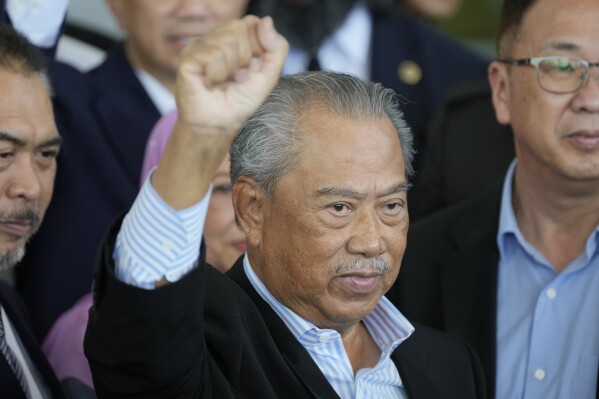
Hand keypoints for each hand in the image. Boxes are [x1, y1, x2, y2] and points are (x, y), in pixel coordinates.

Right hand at [176, 15, 287, 141]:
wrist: (220, 124)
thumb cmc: (240, 101)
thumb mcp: (268, 75)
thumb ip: (276, 48)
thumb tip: (266, 20)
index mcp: (235, 38)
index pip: (252, 23)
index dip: (258, 47)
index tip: (252, 70)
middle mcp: (216, 37)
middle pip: (240, 28)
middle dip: (245, 58)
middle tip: (236, 78)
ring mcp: (200, 45)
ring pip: (227, 41)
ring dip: (232, 69)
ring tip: (224, 82)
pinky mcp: (188, 57)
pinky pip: (213, 54)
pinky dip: (218, 74)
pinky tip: (211, 83)